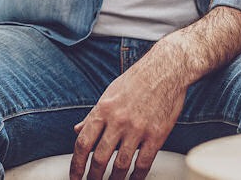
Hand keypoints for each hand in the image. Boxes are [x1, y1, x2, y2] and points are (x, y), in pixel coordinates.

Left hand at [70, 49, 186, 179]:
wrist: (165, 71)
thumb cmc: (136, 80)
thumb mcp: (108, 94)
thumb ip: (93, 115)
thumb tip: (77, 131)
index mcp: (103, 110)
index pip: (83, 143)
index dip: (76, 164)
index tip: (74, 176)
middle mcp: (118, 121)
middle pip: (100, 158)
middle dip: (93, 177)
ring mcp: (138, 129)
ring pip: (121, 165)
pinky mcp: (156, 135)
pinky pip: (143, 163)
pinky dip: (136, 177)